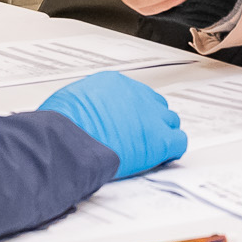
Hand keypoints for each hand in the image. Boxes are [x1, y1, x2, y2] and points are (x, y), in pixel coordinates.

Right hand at [41, 72, 185, 177]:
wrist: (68, 141)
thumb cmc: (61, 125)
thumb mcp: (68, 102)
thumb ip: (84, 105)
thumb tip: (81, 115)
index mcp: (114, 84)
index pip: (133, 95)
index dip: (131, 113)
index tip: (125, 124)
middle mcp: (136, 95)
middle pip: (154, 106)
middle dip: (149, 121)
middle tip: (138, 137)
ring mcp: (151, 116)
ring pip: (169, 122)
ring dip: (162, 134)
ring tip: (151, 149)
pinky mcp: (159, 139)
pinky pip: (179, 142)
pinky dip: (173, 150)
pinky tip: (163, 157)